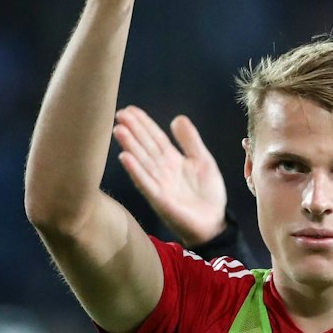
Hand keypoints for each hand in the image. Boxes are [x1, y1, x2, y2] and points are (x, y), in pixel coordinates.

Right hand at [113, 107, 228, 247]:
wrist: (214, 222)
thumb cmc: (208, 193)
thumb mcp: (203, 161)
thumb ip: (191, 141)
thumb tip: (178, 118)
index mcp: (172, 160)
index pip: (156, 138)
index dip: (144, 124)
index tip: (130, 110)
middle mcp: (162, 169)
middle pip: (146, 146)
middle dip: (134, 130)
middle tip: (119, 114)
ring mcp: (159, 183)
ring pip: (143, 161)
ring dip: (130, 146)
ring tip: (118, 130)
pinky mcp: (160, 198)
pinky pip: (146, 182)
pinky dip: (136, 170)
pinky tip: (125, 158)